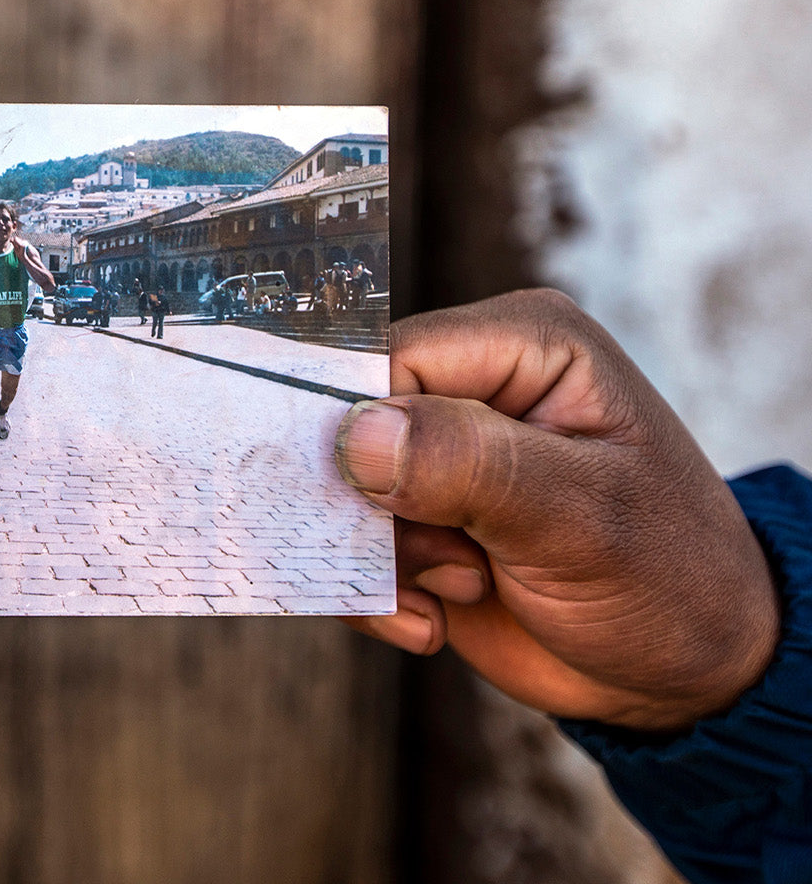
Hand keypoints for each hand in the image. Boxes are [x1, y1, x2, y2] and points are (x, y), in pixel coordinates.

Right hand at [334, 289, 778, 731]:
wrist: (687, 679)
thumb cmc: (672, 579)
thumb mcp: (581, 517)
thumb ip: (471, 464)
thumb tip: (358, 434)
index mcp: (522, 346)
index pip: (390, 358)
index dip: (361, 426)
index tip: (377, 502)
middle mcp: (473, 389)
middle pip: (349, 427)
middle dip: (376, 510)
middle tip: (450, 564)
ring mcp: (440, 459)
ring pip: (339, 495)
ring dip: (385, 562)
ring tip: (464, 587)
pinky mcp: (419, 521)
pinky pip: (346, 548)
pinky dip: (378, 596)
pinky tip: (435, 620)